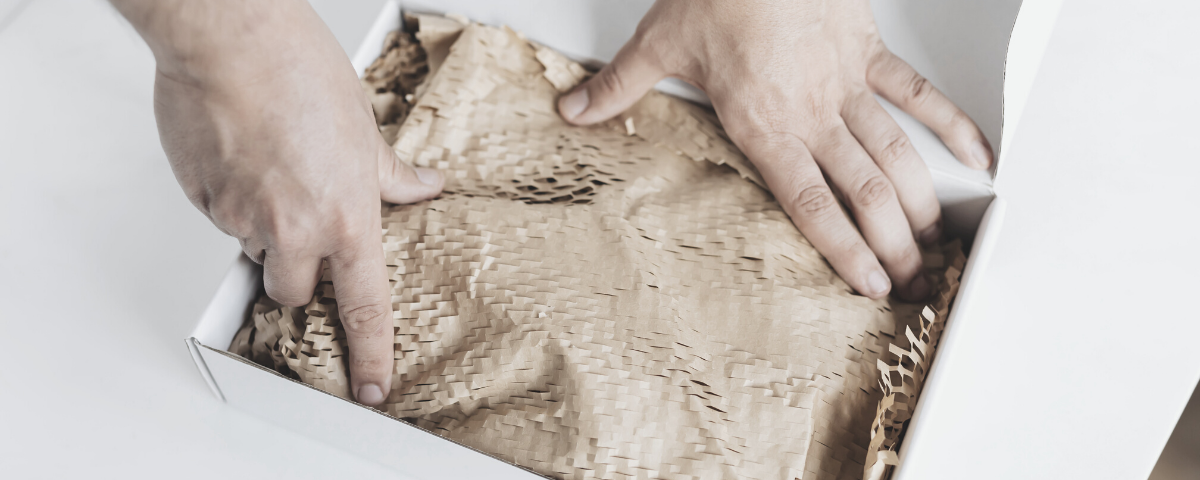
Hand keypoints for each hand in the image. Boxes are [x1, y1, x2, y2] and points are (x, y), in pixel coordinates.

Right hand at [112, 0, 443, 404]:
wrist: (233, 38)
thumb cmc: (300, 72)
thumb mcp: (363, 127)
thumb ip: (390, 173)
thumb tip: (423, 186)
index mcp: (347, 218)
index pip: (365, 306)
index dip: (371, 352)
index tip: (372, 385)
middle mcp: (295, 229)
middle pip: (294, 292)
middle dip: (297, 272)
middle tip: (300, 226)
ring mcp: (242, 218)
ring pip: (253, 251)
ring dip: (262, 228)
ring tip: (271, 168)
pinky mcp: (202, 201)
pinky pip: (218, 217)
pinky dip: (229, 197)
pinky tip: (241, 154)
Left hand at [559, 0, 990, 300]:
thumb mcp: (658, 44)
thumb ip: (616, 90)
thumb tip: (575, 111)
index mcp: (765, 125)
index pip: (812, 205)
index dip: (845, 251)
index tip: (869, 284)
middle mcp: (813, 113)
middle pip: (864, 193)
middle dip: (893, 242)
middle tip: (911, 278)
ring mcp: (847, 84)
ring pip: (896, 154)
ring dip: (920, 200)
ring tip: (936, 239)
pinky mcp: (868, 51)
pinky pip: (917, 93)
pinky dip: (951, 123)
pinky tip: (975, 154)